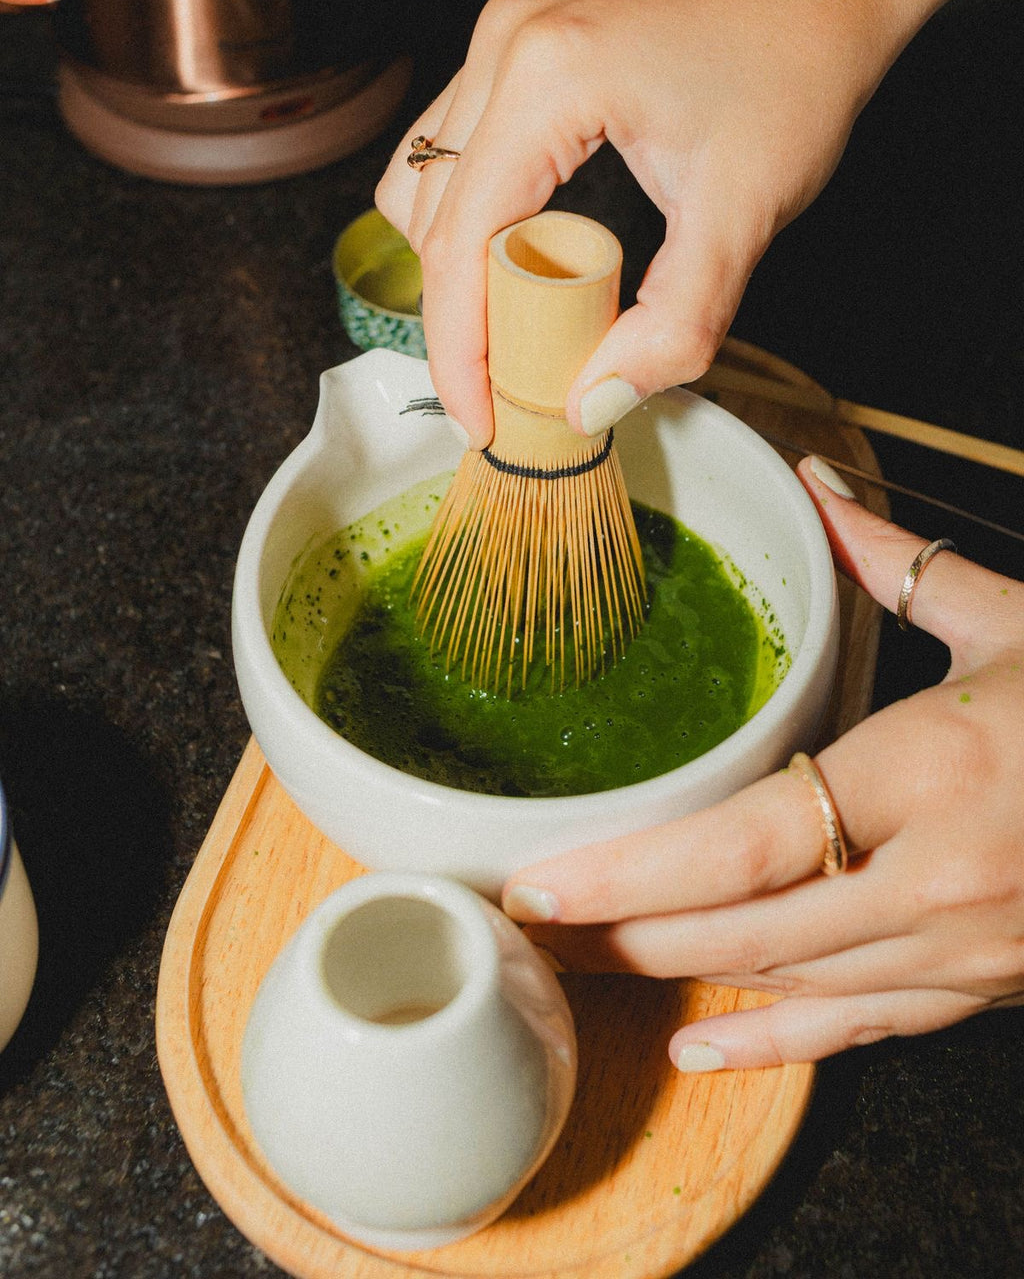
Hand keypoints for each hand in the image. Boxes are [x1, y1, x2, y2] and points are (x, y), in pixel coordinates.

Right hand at [376, 0, 896, 447]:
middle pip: (429, 217)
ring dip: (458, 265)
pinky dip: (476, 217)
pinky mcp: (521, 41)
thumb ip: (673, 324)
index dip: (458, 350)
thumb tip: (593, 402)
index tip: (480, 419)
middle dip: (460, 316)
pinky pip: (457, 147)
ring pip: (425, 181)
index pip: (458, 242)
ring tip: (524, 320)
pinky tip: (530, 254)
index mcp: (547, 75)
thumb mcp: (744, 214)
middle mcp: (506, 42)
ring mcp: (506, 34)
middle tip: (513, 384)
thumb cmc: (796, 67)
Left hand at [501, 457, 1023, 1068]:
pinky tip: (700, 1047)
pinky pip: (861, 1030)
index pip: (742, 846)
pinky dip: (774, 1044)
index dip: (629, 874)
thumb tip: (819, 489)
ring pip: (788, 982)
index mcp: (932, 772)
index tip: (539, 882)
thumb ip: (897, 562)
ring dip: (677, 975)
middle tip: (529, 922)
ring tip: (585, 961)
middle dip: (624, 932)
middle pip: (741, 929)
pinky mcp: (987, 984)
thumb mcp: (1012, 621)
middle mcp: (940, 879)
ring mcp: (966, 947)